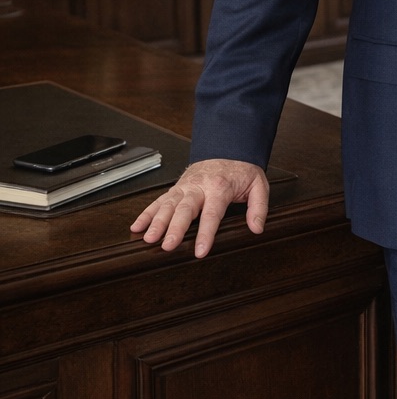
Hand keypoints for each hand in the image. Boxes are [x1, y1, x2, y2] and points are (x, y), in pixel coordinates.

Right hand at [130, 159, 268, 257]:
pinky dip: (146, 213)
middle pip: (184, 209)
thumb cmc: (241, 170)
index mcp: (220, 187)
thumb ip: (258, 207)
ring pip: (168, 205)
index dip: (206, 233)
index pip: (212, 213)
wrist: (227, 148)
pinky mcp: (176, 188)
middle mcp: (198, 187)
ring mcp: (184, 187)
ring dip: (156, 221)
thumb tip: (257, 228)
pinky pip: (159, 201)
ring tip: (148, 238)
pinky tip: (137, 227)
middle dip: (174, 228)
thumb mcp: (258, 185)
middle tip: (167, 245)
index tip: (200, 250)